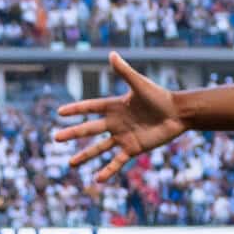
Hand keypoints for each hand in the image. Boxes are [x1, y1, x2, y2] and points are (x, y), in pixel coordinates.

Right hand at [51, 53, 187, 188]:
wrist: (178, 114)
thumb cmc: (160, 96)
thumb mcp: (140, 84)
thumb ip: (124, 72)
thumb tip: (112, 54)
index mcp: (114, 106)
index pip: (90, 108)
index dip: (75, 110)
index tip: (59, 112)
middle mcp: (116, 122)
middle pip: (89, 129)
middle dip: (73, 134)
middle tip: (56, 138)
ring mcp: (123, 137)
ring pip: (99, 148)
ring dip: (85, 156)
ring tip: (71, 164)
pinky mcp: (133, 148)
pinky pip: (117, 161)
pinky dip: (108, 170)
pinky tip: (97, 179)